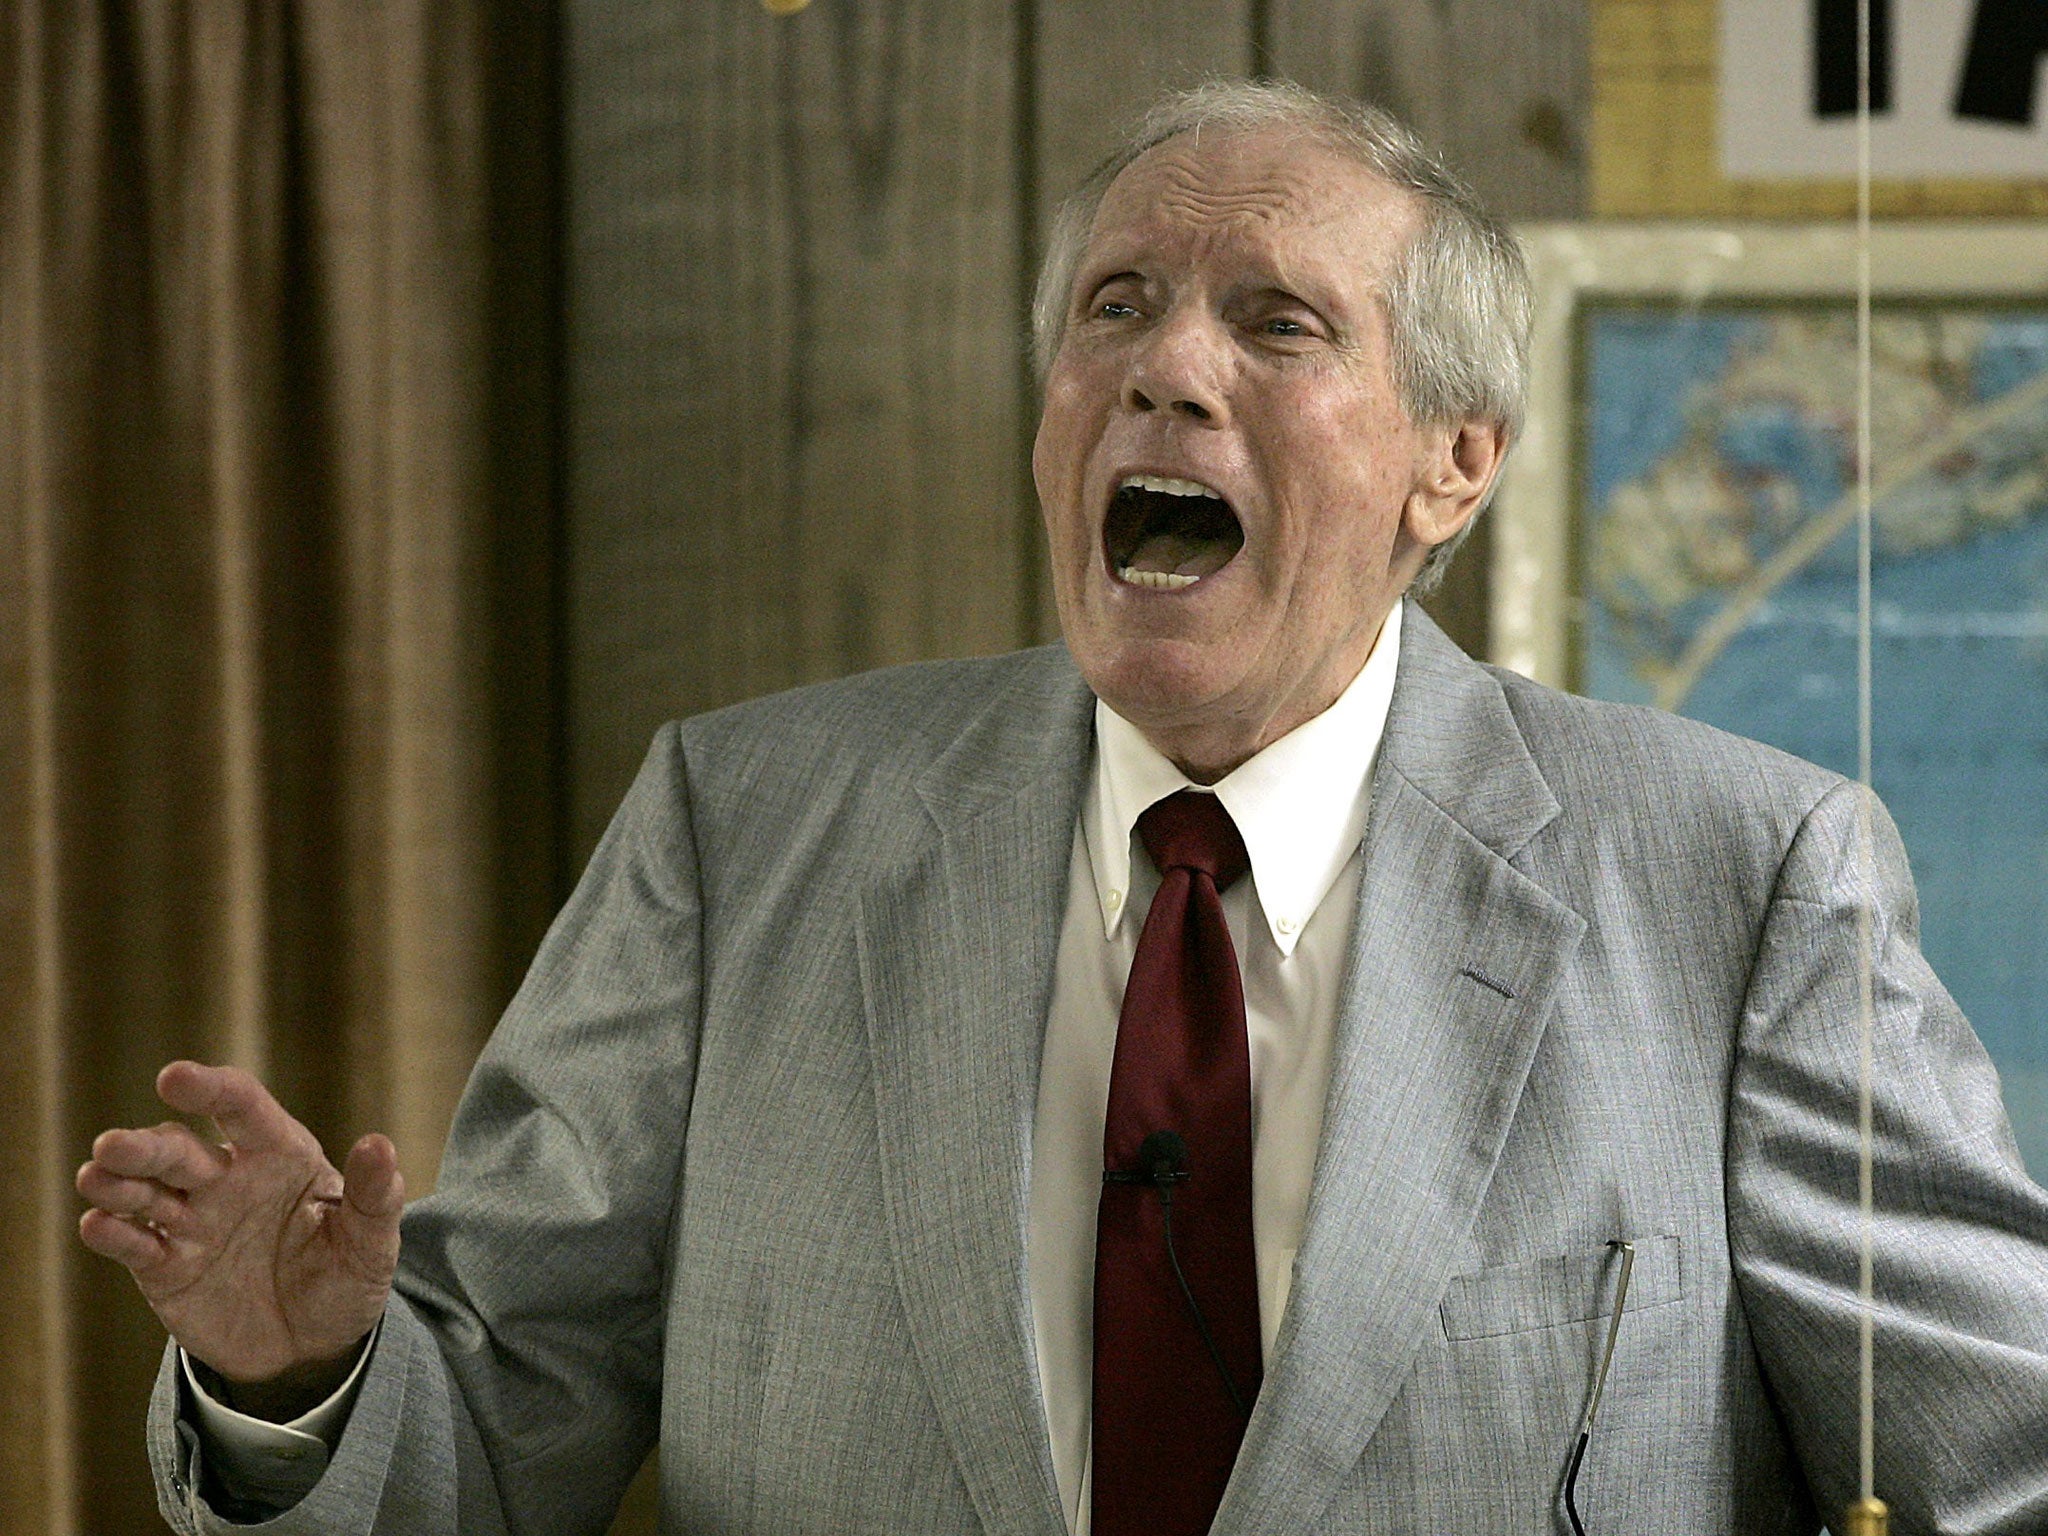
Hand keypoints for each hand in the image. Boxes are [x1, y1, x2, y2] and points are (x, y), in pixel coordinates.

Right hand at [77, 1061, 402, 1411]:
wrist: (313, 1345)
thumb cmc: (345, 1278)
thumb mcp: (371, 1243)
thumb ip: (374, 1196)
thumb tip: (378, 1145)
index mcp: (279, 1154)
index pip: (241, 1106)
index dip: (209, 1089)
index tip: (174, 1078)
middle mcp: (227, 1178)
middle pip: (178, 1149)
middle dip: (143, 1146)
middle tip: (113, 1146)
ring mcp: (191, 1220)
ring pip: (144, 1189)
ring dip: (117, 1181)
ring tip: (95, 1176)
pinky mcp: (165, 1266)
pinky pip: (133, 1243)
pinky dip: (112, 1232)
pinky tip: (98, 1224)